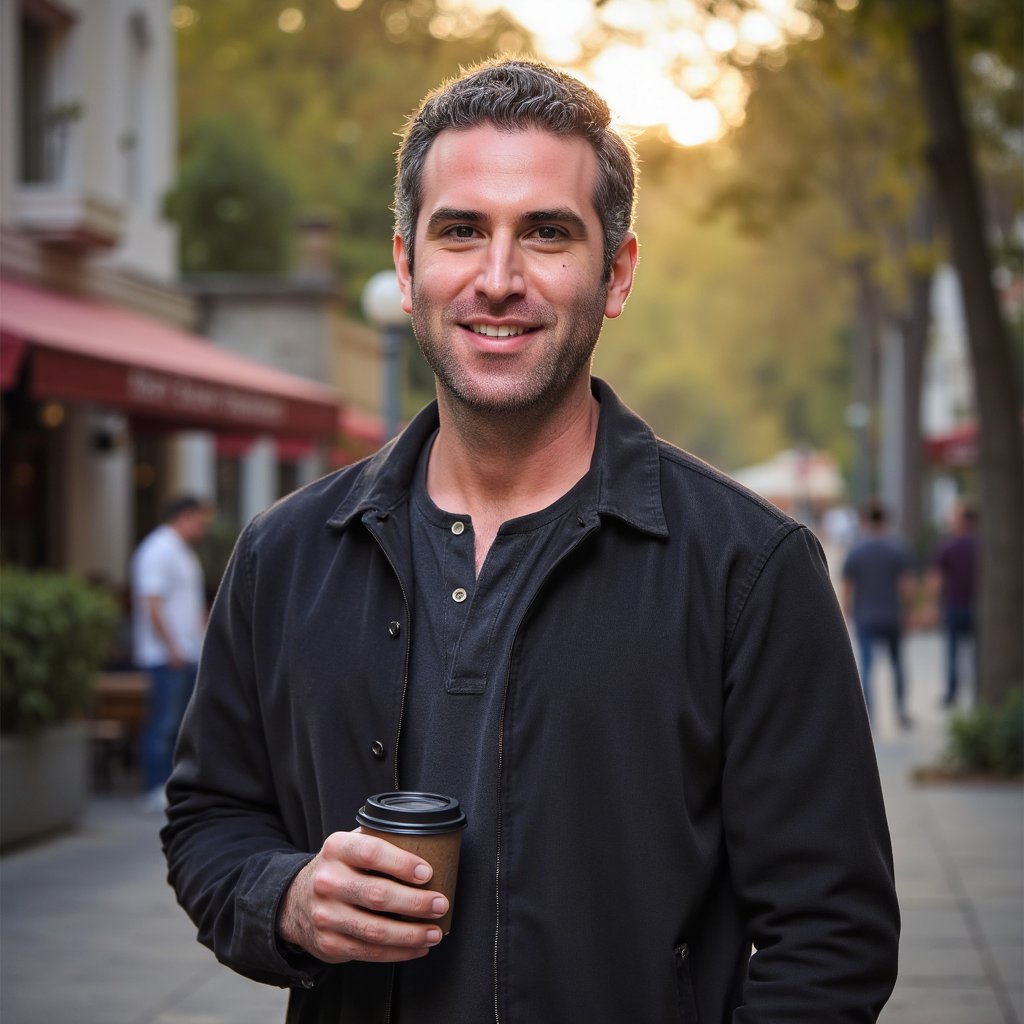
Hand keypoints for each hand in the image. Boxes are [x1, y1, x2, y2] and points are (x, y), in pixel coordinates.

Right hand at [277, 829, 448, 963]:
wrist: (295, 901)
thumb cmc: (338, 869)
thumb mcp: (350, 845)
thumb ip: (379, 841)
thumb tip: (429, 845)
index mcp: (337, 849)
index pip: (372, 852)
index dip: (402, 863)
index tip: (427, 873)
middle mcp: (328, 881)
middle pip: (377, 895)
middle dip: (416, 903)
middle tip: (440, 904)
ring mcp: (326, 915)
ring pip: (376, 930)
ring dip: (411, 934)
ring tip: (435, 932)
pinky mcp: (330, 944)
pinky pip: (370, 952)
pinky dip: (399, 952)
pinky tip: (418, 946)